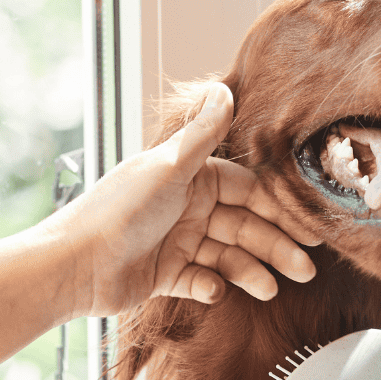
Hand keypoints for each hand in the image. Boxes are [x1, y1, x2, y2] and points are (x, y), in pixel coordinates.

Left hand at [56, 82, 319, 316]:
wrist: (74, 264)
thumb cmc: (118, 211)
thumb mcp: (167, 167)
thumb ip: (201, 133)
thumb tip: (223, 88)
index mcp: (189, 178)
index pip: (246, 191)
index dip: (277, 209)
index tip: (306, 227)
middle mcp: (185, 208)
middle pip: (243, 227)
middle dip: (274, 246)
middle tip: (304, 268)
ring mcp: (175, 243)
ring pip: (227, 257)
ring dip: (251, 271)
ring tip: (271, 289)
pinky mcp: (164, 276)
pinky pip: (200, 281)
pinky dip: (211, 286)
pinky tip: (217, 291)